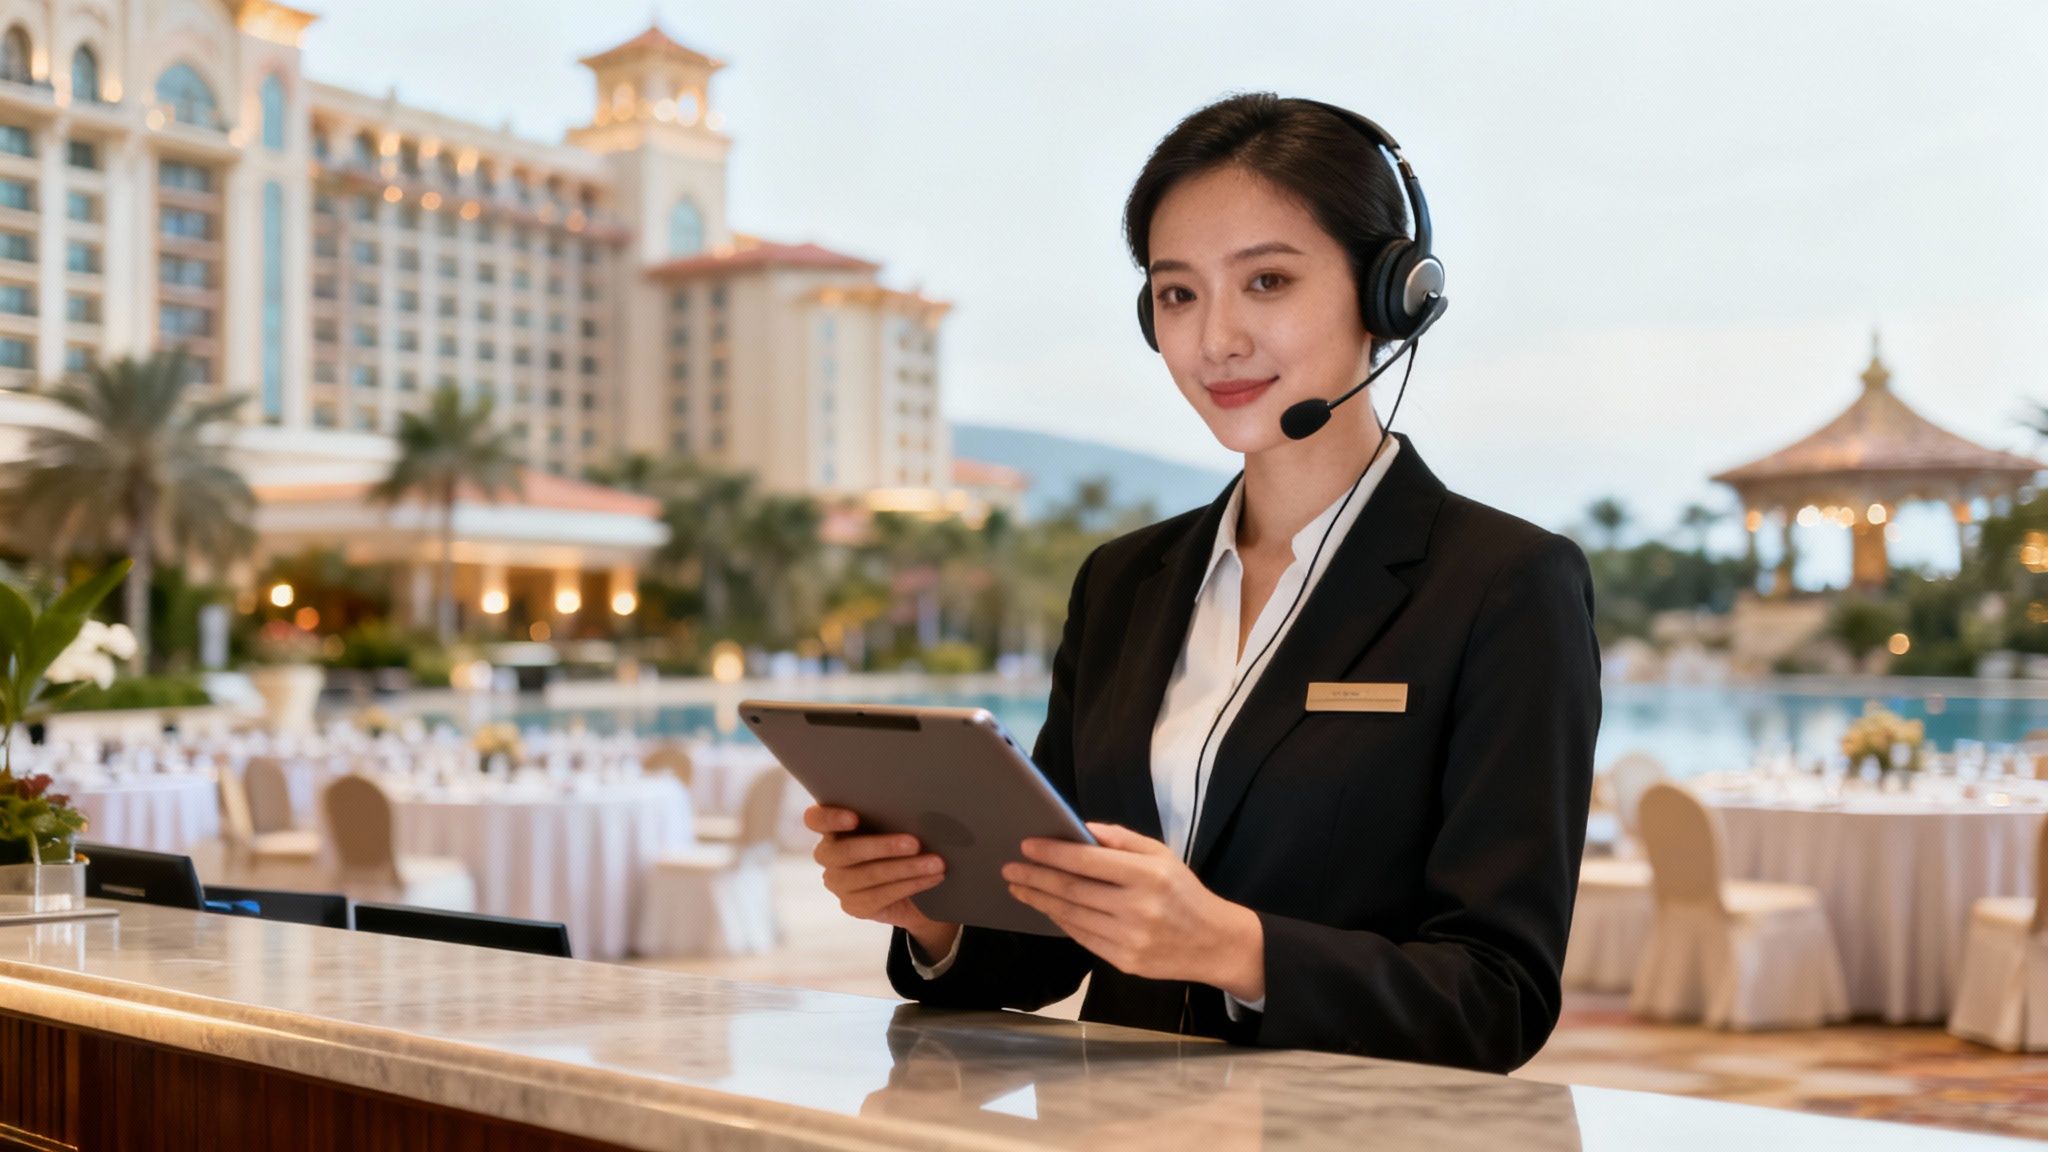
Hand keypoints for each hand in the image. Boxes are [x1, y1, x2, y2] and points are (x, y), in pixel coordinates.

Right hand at [806, 804, 959, 958]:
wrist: (913, 885)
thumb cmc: (901, 842)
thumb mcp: (895, 825)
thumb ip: (892, 815)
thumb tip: (919, 807)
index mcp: (832, 827)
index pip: (815, 819)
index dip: (830, 818)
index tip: (854, 818)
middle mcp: (828, 855)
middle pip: (845, 851)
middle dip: (883, 846)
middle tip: (914, 843)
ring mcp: (838, 883)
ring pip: (868, 875)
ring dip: (906, 868)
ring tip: (936, 863)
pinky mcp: (853, 906)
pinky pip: (881, 896)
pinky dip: (911, 885)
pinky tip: (932, 878)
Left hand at [1003, 822, 1264, 1002]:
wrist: (1213, 942)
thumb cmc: (1183, 892)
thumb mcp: (1161, 854)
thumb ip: (1120, 840)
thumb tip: (1079, 829)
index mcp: (1148, 876)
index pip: (1088, 862)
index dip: (1053, 853)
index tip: (1027, 845)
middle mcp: (1138, 908)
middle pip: (1072, 890)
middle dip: (1035, 878)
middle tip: (1010, 868)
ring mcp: (1129, 939)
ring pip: (1071, 916)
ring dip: (1040, 900)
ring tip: (1019, 887)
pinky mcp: (1124, 961)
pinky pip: (1081, 937)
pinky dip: (1060, 920)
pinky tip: (1046, 907)